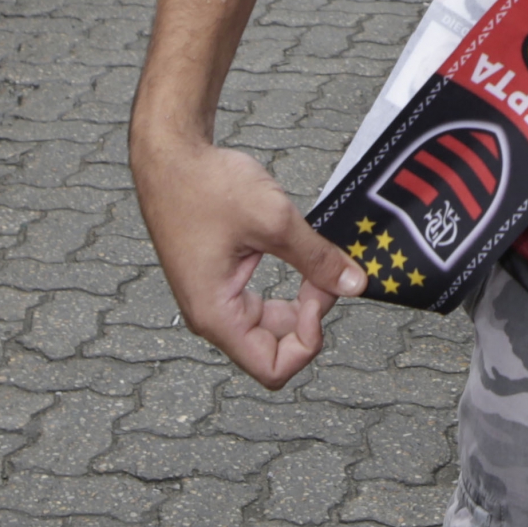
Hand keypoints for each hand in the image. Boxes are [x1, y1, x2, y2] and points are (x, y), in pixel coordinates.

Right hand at [131, 134, 363, 388]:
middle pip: (273, 351)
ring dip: (300, 305)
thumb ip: (316, 258)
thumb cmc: (207, 187)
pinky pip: (261, 306)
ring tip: (316, 264)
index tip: (320, 293)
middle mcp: (212, 317)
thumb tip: (354, 285)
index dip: (308, 340)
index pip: (272, 368)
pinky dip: (287, 290)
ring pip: (270, 328)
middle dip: (309, 319)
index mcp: (216, 315)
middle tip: (326, 274)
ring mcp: (216, 300)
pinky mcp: (222, 282)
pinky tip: (302, 260)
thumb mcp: (274, 220)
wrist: (172, 158)